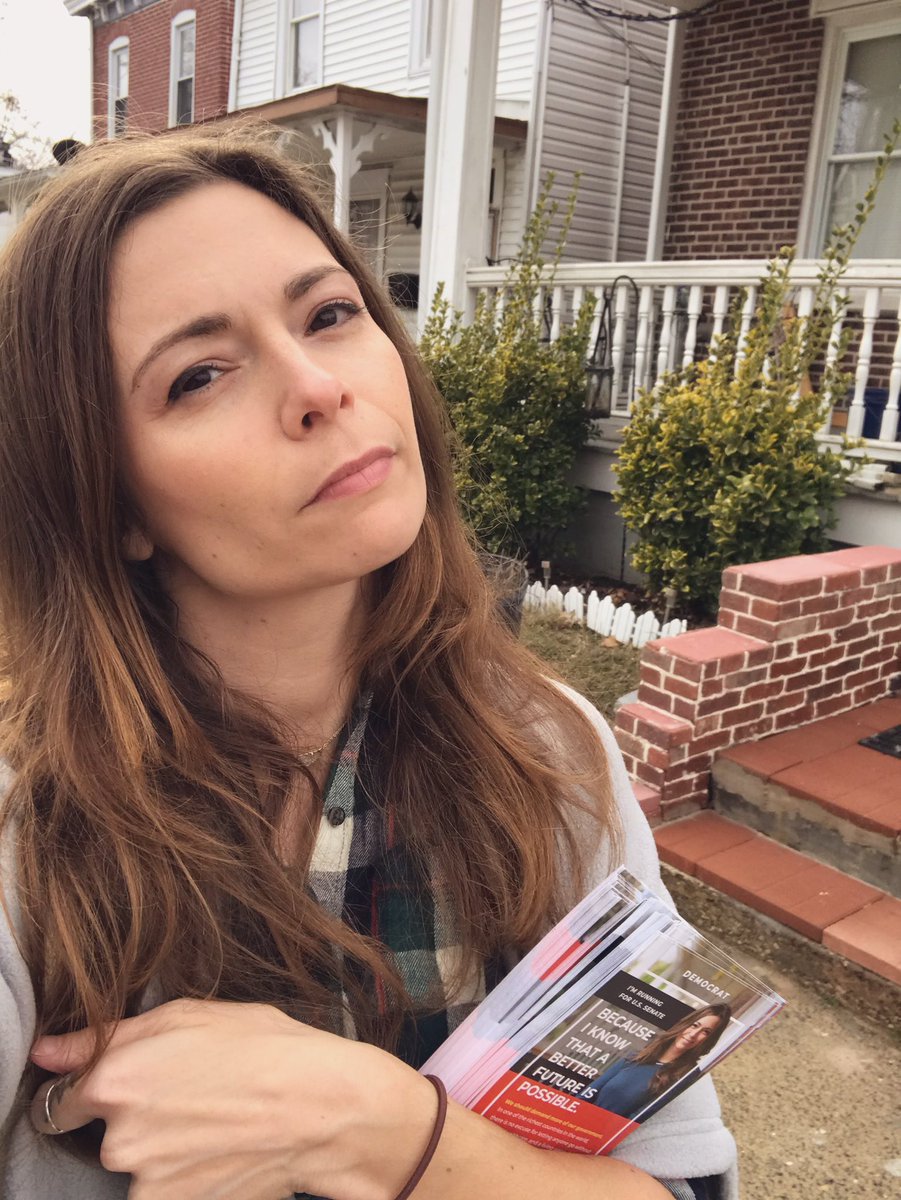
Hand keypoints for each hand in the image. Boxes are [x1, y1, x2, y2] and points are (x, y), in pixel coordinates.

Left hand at [30, 998, 436, 1199]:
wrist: (319, 1107)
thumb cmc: (264, 1048)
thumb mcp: (188, 1014)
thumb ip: (107, 1035)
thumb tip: (48, 1051)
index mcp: (114, 1077)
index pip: (62, 1098)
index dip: (97, 1088)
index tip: (130, 1084)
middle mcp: (118, 1137)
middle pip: (108, 1133)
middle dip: (139, 1118)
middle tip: (192, 1095)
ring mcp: (145, 1180)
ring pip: (139, 1163)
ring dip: (165, 1148)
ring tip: (215, 1122)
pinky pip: (163, 1188)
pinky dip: (186, 1174)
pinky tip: (221, 1148)